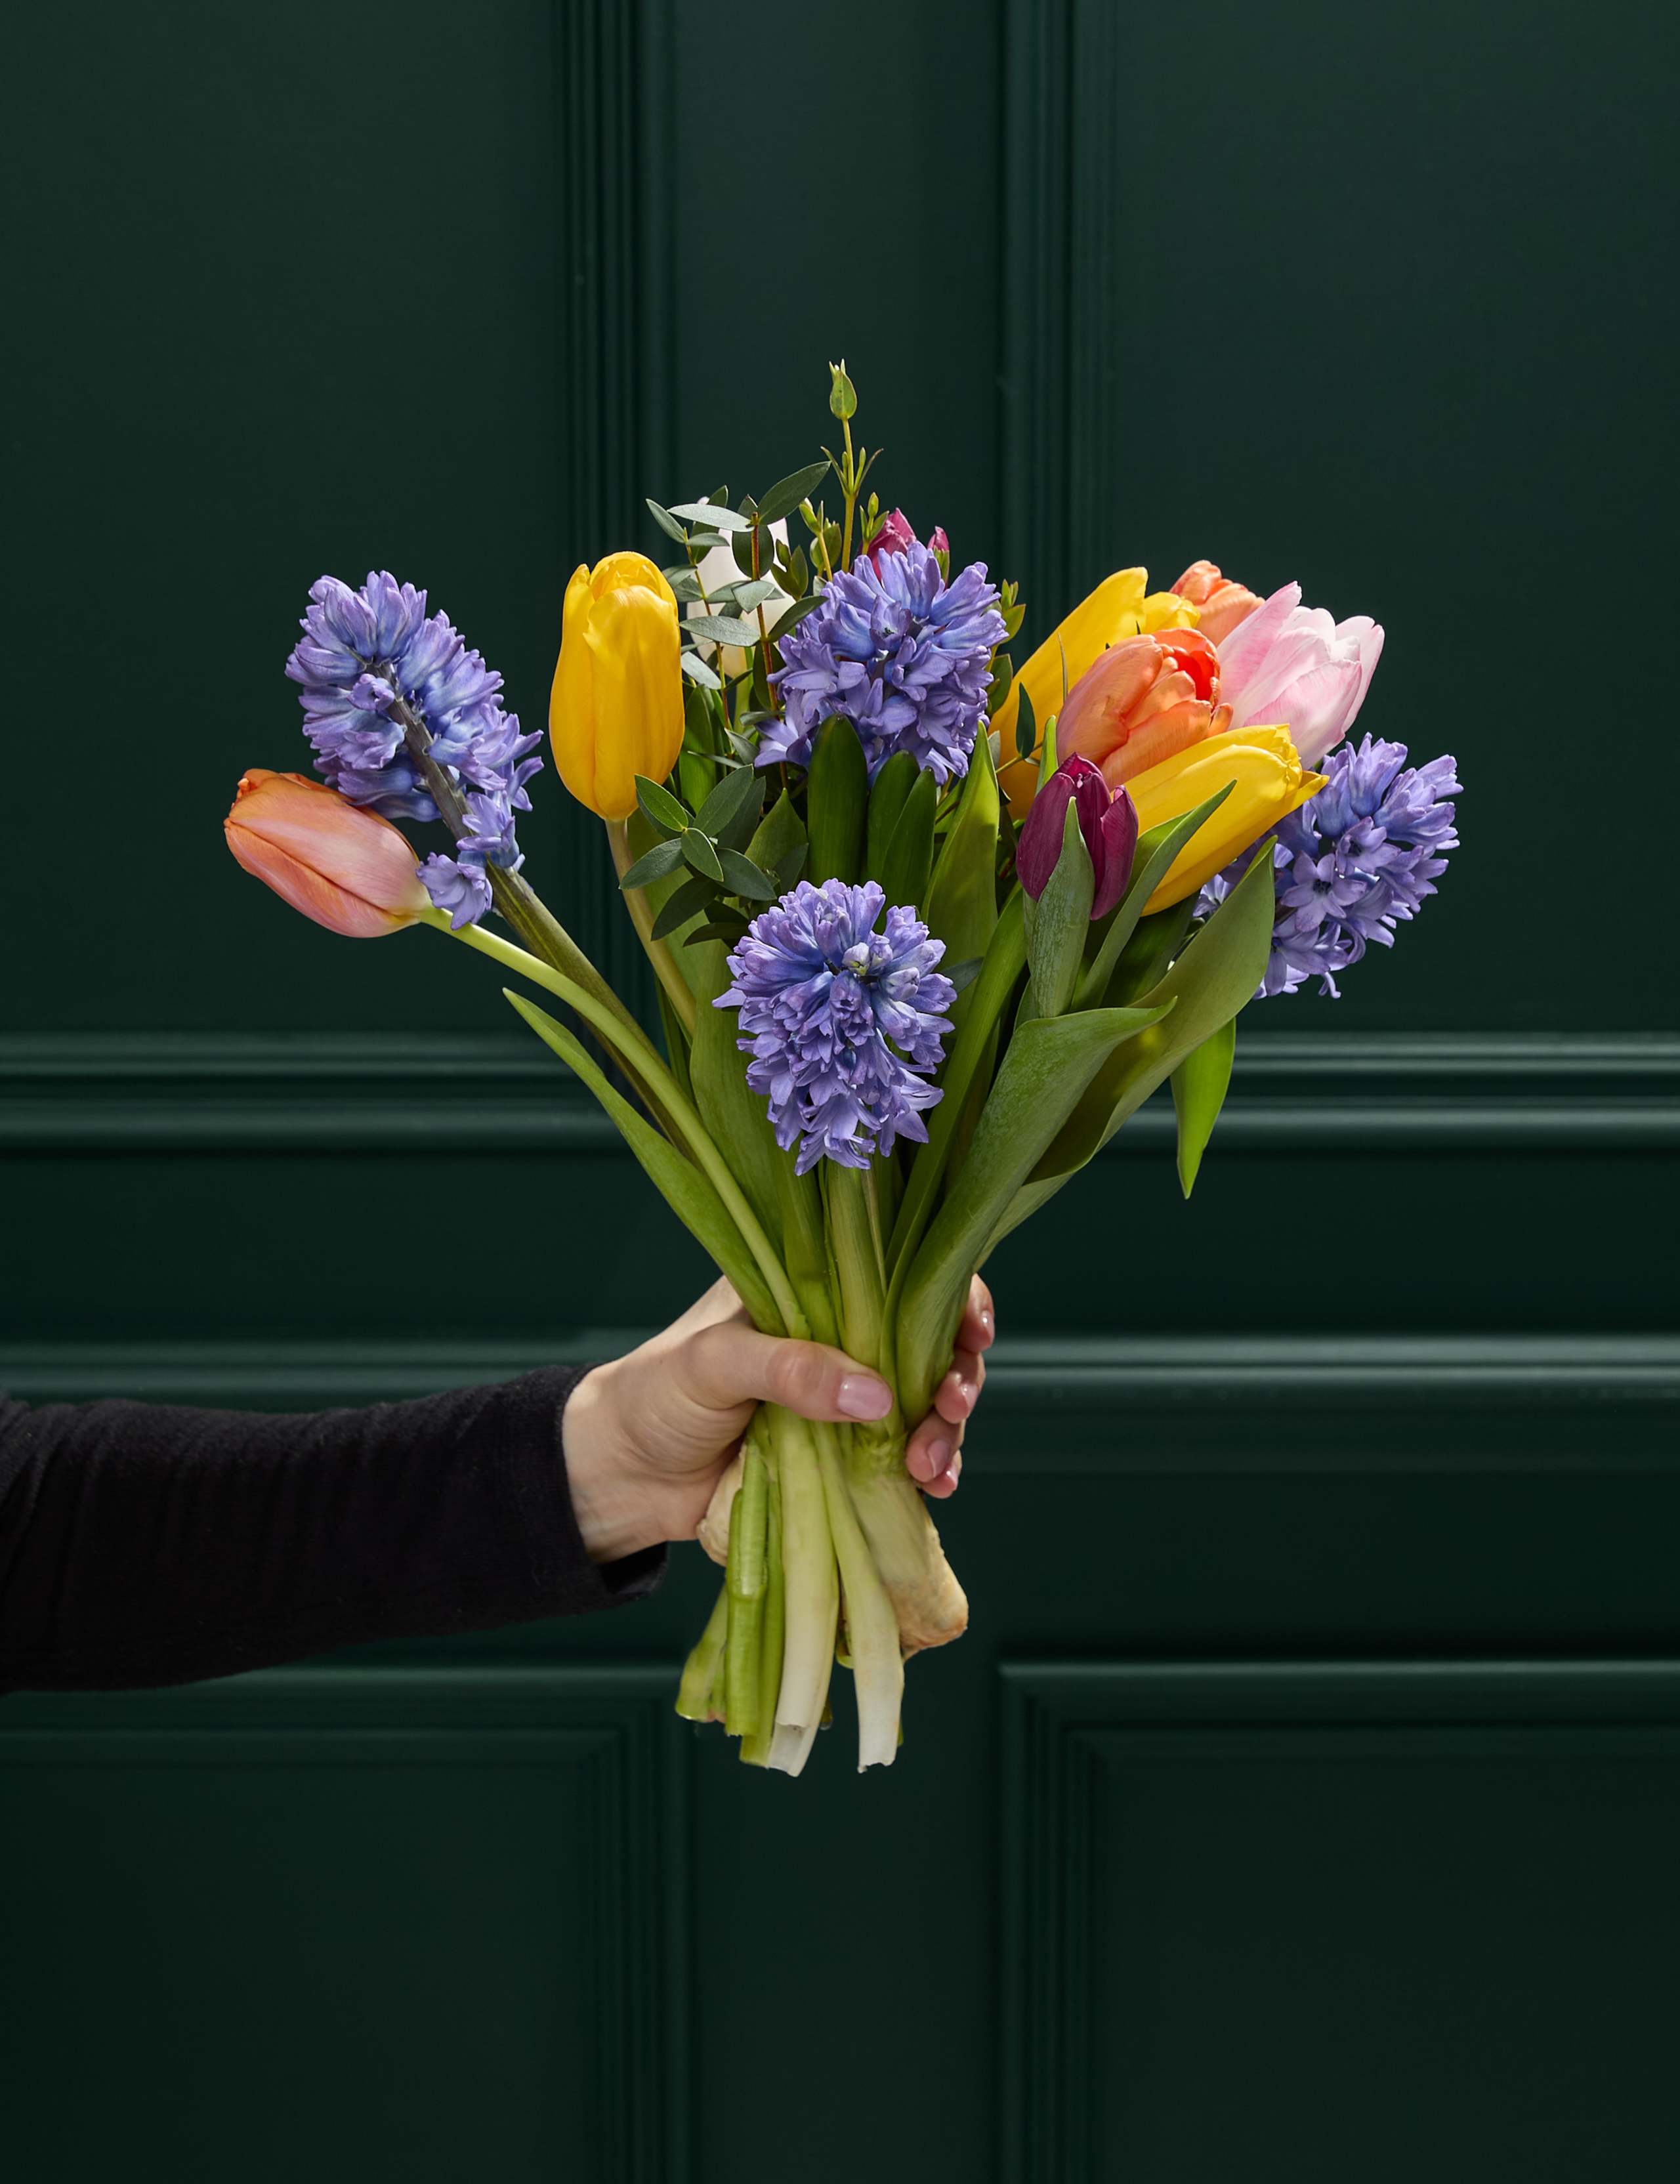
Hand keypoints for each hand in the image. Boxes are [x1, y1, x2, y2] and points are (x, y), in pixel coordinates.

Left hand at [561, 1274, 995, 1561]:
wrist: (623, 1478)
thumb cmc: (657, 1395)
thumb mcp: (714, 1365)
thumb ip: (790, 1368)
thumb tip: (877, 1395)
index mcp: (813, 1292)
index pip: (902, 1275)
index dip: (952, 1297)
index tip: (973, 1332)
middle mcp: (841, 1340)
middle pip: (933, 1343)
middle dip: (957, 1374)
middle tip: (949, 1408)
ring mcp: (847, 1401)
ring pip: (926, 1405)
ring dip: (945, 1432)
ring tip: (929, 1466)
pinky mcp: (844, 1458)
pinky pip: (904, 1459)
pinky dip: (929, 1472)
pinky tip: (933, 1489)